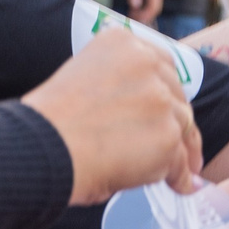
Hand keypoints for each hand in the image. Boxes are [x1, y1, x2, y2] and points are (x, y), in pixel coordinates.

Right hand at [22, 29, 202, 203]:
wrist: (43, 147)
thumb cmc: (48, 121)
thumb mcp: (81, 77)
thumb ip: (114, 84)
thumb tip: (133, 113)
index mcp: (122, 42)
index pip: (161, 63)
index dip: (166, 88)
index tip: (168, 103)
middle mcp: (146, 64)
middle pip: (176, 95)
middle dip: (176, 119)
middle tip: (177, 139)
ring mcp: (160, 100)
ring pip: (183, 127)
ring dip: (184, 150)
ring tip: (186, 168)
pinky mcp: (167, 136)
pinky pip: (180, 161)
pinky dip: (181, 176)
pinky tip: (181, 186)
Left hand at [122, 0, 164, 20]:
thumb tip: (135, 5)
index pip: (154, 7)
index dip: (146, 16)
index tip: (136, 20)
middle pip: (154, 8)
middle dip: (144, 16)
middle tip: (132, 19)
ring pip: (150, 4)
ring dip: (142, 11)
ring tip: (131, 15)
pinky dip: (141, 5)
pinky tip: (132, 7)